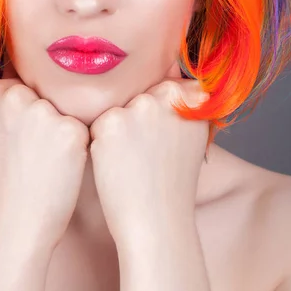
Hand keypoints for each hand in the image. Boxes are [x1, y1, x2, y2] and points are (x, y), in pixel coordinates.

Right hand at [0, 61, 89, 250]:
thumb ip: (9, 98)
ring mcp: (42, 111)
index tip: (22, 137)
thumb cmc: (9, 175)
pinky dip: (81, 144)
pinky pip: (85, 125)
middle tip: (37, 150)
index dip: (31, 109)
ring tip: (48, 158)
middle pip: (50, 91)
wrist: (17, 220)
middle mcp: (15, 95)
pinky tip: (63, 165)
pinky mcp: (69, 130)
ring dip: (66, 128)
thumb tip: (34, 71)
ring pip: (69, 106)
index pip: (27, 81)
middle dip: (50, 115)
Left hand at [88, 61, 209, 244]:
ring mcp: (139, 107)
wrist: (157, 221)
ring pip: (118, 109)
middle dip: (137, 120)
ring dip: (119, 131)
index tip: (161, 139)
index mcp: (192, 96)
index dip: (158, 116)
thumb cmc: (172, 182)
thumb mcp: (189, 135)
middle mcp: (167, 94)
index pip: (165, 87)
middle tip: (147, 155)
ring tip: (134, 161)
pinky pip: (98, 126)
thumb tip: (170, 69)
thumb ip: (181, 104)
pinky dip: (102, 145)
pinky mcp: (111, 123)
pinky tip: (118, 165)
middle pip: (138, 96)